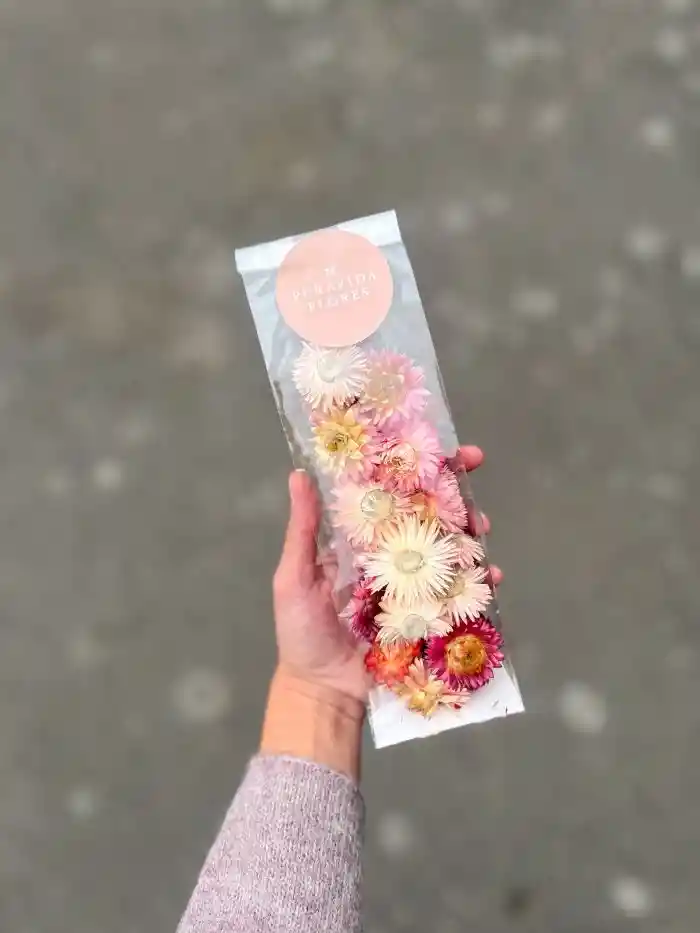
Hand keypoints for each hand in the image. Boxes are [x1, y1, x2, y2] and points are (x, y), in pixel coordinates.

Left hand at [272, 446, 500, 705]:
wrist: (321, 690)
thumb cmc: (301, 633)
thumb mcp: (294, 578)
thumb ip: (302, 530)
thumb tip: (298, 474)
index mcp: (359, 540)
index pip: (390, 493)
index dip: (415, 469)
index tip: (442, 450)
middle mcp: (389, 556)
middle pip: (429, 516)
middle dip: (457, 496)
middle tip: (470, 480)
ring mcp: (412, 585)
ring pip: (449, 549)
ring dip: (471, 535)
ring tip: (481, 531)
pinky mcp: (428, 614)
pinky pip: (459, 593)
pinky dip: (479, 583)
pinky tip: (490, 578)